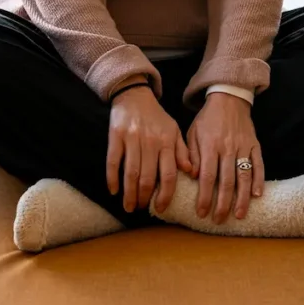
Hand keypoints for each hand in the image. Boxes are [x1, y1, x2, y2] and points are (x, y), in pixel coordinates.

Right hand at [106, 86, 191, 213]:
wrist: (135, 95)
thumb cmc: (156, 117)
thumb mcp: (174, 131)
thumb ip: (182, 151)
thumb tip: (191, 172)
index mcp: (167, 142)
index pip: (169, 175)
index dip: (165, 195)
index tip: (161, 208)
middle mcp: (150, 142)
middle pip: (148, 177)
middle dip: (144, 198)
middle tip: (142, 208)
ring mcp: (132, 139)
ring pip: (131, 173)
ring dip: (129, 193)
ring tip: (129, 206)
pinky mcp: (116, 136)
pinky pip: (113, 161)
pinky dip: (112, 178)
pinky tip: (114, 190)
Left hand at [187, 93, 264, 223]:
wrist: (228, 99)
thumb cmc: (207, 119)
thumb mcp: (192, 132)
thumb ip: (191, 154)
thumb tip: (193, 176)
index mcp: (210, 145)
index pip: (208, 176)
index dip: (205, 197)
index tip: (202, 213)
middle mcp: (228, 147)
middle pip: (226, 181)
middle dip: (223, 204)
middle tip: (218, 220)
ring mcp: (243, 146)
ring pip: (244, 176)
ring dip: (242, 198)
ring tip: (239, 215)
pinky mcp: (255, 145)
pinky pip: (259, 165)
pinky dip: (259, 180)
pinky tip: (257, 195)